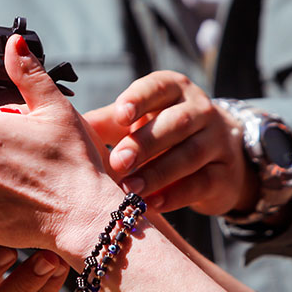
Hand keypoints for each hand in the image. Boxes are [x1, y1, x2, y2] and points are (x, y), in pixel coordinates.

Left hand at [84, 71, 255, 214]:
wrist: (216, 157)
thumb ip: (107, 122)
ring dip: (158, 172)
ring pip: (191, 153)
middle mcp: (200, 110)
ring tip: (131, 189)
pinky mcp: (226, 173)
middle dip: (145, 143)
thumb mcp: (137, 121)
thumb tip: (66, 125)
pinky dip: (176, 195)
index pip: (158, 87)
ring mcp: (218, 141)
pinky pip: (202, 183)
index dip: (140, 99)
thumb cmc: (161, 132)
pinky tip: (153, 203)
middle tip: (119, 162)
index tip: (120, 114)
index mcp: (174, 90)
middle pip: (176, 122)